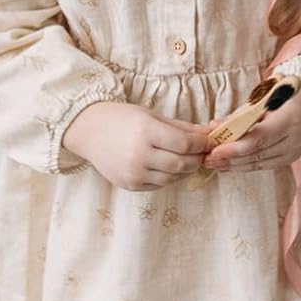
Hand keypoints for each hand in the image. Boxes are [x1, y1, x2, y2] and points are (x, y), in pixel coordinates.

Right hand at [62, 101, 210, 190]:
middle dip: (197, 159)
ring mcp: (133, 173)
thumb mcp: (152, 115)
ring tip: (189, 160)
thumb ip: (181, 127)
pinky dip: (170, 178)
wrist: (90, 131)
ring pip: (171, 178)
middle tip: (204, 153)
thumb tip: (208, 134)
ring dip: (186, 171)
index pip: (184, 144)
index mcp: (146, 132)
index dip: (202, 144)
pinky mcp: (129, 185)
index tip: (211, 141)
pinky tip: (172, 168)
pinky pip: (158, 185)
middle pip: (181, 164)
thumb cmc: (123, 118)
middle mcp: (139, 155)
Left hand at [202, 80, 300, 173]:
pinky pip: (264, 165)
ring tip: (213, 164)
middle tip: (206, 159)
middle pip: (256, 155)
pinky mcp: (290, 159)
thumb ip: (239, 115)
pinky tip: (229, 166)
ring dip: (233, 166)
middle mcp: (293, 140)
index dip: (234, 148)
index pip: (258, 139)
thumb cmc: (285, 94)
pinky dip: (245, 166)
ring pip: (258, 164)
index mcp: (288, 120)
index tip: (214, 151)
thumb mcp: (263, 98)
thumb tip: (214, 127)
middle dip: (229, 159)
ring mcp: (293, 152)